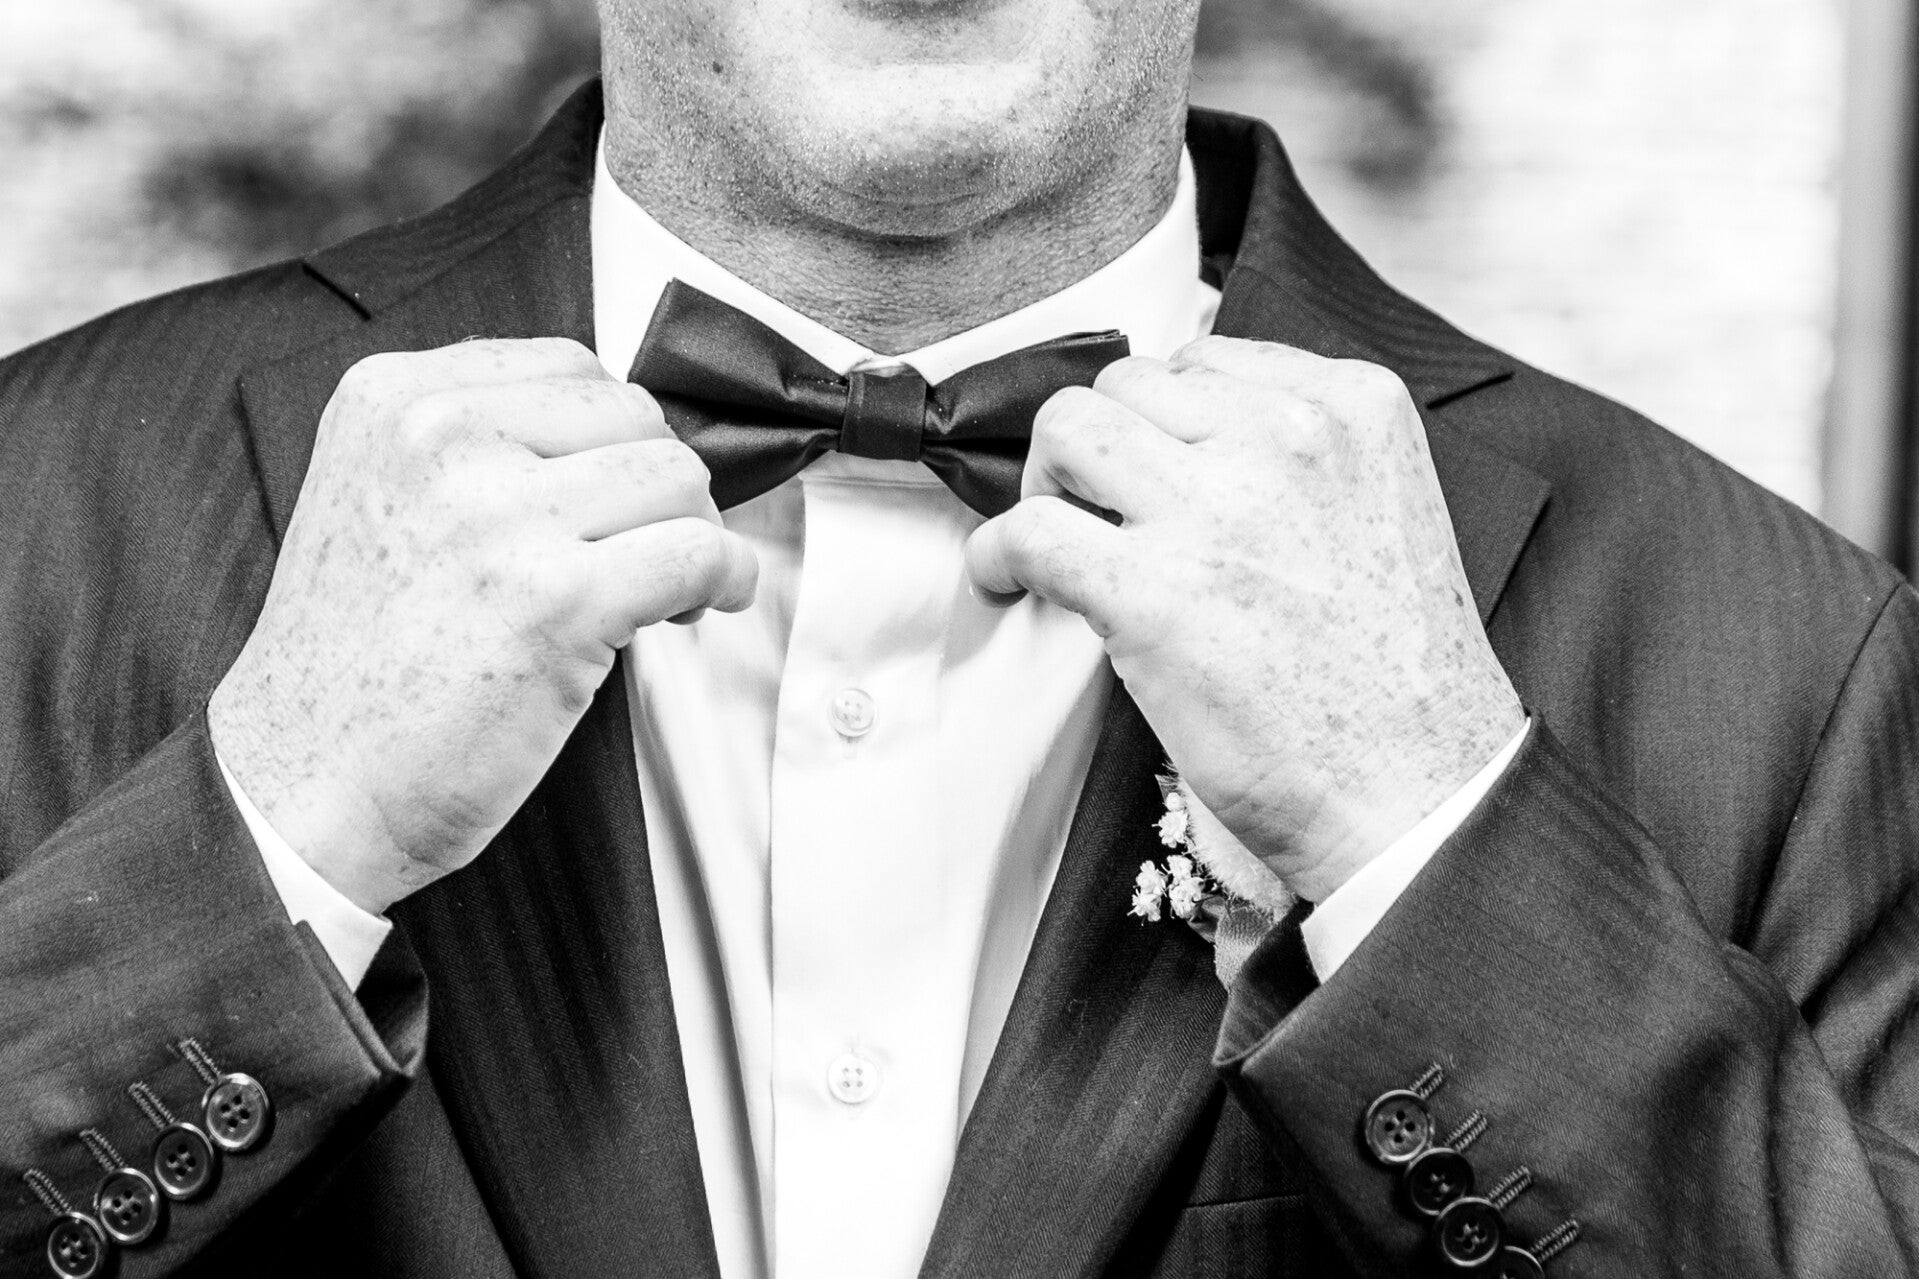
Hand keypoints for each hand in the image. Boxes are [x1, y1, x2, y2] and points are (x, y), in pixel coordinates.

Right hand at [209, 338, 756, 914]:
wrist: (302, 787)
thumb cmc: (354, 666)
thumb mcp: (376, 499)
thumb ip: (474, 446)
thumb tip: (617, 439)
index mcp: (393, 399)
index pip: (569, 367)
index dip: (614, 435)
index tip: (612, 494)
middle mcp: (441, 438)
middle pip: (634, 416)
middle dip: (658, 485)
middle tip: (643, 552)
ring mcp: (499, 516)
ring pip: (676, 479)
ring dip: (694, 534)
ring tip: (664, 590)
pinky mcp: (557, 600)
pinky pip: (698, 553)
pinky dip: (724, 579)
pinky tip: (701, 608)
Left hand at [965, 336, 1522, 901]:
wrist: (1418, 788)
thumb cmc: (1394, 675)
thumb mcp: (1380, 507)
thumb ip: (1296, 456)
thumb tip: (1176, 438)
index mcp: (1352, 405)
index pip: (1206, 358)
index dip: (1162, 420)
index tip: (1153, 474)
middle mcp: (1285, 437)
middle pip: (1129, 383)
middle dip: (1101, 443)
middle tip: (1097, 509)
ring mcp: (1216, 510)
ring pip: (1069, 428)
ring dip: (1045, 481)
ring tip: (1057, 535)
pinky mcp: (1152, 592)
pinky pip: (1030, 529)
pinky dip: (998, 553)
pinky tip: (1007, 581)